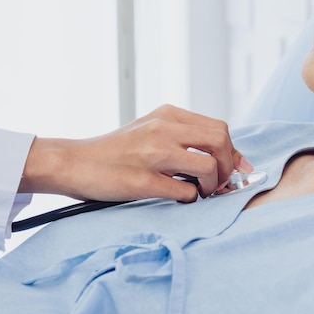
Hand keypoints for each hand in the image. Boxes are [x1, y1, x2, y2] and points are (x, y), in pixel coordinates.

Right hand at [18, 105, 253, 201]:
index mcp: (167, 115)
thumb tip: (221, 157)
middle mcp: (163, 129)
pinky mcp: (142, 181)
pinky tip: (182, 198)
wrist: (74, 162)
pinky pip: (184, 192)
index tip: (239, 169)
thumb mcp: (150, 130)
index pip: (219, 128)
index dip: (234, 152)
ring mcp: (153, 154)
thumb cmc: (115, 150)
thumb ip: (182, 136)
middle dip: (229, 166)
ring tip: (203, 193)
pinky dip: (191, 198)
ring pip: (207, 167)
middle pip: (220, 141)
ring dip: (213, 185)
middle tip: (221, 183)